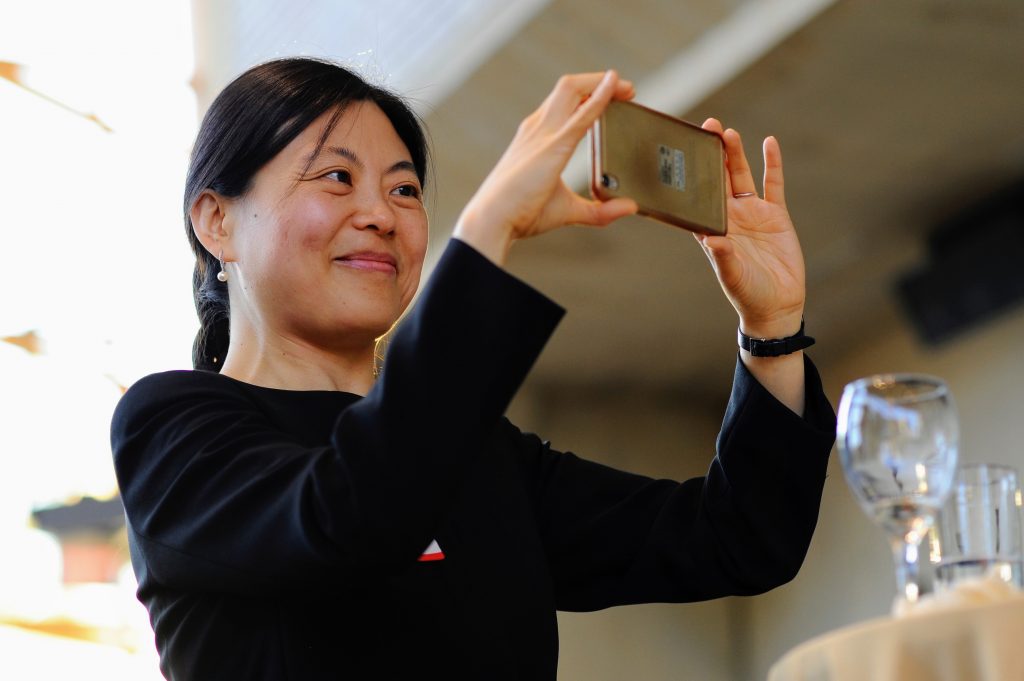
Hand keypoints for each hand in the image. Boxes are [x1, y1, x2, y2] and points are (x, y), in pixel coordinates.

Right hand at [454, 70, 638, 264]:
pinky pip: (582, 114)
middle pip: (569, 87)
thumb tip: (628, 207)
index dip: (589, 93)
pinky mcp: (554, 145)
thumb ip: (598, 211)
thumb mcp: (566, 210)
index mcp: (536, 138)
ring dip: (601, 83)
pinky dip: (601, 97)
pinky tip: (615, 87)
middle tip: (626, 90)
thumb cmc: (520, 214)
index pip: (563, 103)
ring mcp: (543, 133)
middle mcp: (538, 128)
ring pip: (572, 88)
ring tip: (626, 88)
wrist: (493, 220)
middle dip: (598, 81)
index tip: (612, 95)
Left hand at [694, 119, 805, 338]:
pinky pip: (774, 184)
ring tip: (728, 131)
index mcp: (712, 229)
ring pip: (741, 177)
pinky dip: (773, 164)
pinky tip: (769, 142)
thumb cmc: (747, 294)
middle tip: (706, 127)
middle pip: (717, 179)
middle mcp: (729, 217)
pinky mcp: (775, 215)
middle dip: (712, 154)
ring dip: (735, 154)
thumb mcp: (732, 276)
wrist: (777, 305)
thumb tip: (712, 241)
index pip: (697, 197)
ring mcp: (752, 214)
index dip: (691, 176)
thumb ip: (723, 257)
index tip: (684, 153)